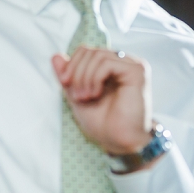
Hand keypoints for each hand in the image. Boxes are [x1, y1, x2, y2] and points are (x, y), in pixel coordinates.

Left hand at [51, 47, 153, 163]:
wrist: (119, 141)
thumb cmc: (103, 123)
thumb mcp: (76, 96)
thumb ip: (67, 77)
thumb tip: (55, 56)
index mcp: (111, 66)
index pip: (86, 51)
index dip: (71, 64)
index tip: (64, 84)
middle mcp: (123, 62)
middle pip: (90, 51)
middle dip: (76, 72)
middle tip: (76, 95)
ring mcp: (132, 65)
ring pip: (97, 55)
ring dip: (84, 77)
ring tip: (85, 97)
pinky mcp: (137, 72)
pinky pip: (107, 63)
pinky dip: (95, 78)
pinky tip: (95, 94)